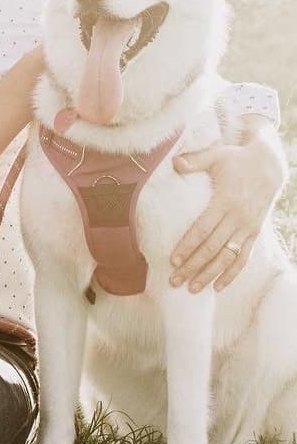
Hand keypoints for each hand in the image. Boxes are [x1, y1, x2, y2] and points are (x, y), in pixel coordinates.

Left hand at [169, 130, 285, 291]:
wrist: (270, 166)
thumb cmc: (237, 160)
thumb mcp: (217, 155)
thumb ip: (195, 161)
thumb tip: (174, 163)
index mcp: (226, 201)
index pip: (203, 229)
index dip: (188, 246)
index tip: (172, 260)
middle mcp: (238, 218)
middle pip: (213, 248)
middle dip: (193, 266)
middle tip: (174, 280)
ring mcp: (248, 227)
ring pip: (228, 257)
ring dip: (210, 274)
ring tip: (191, 288)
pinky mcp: (254, 233)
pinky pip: (244, 257)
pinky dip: (232, 274)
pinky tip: (218, 287)